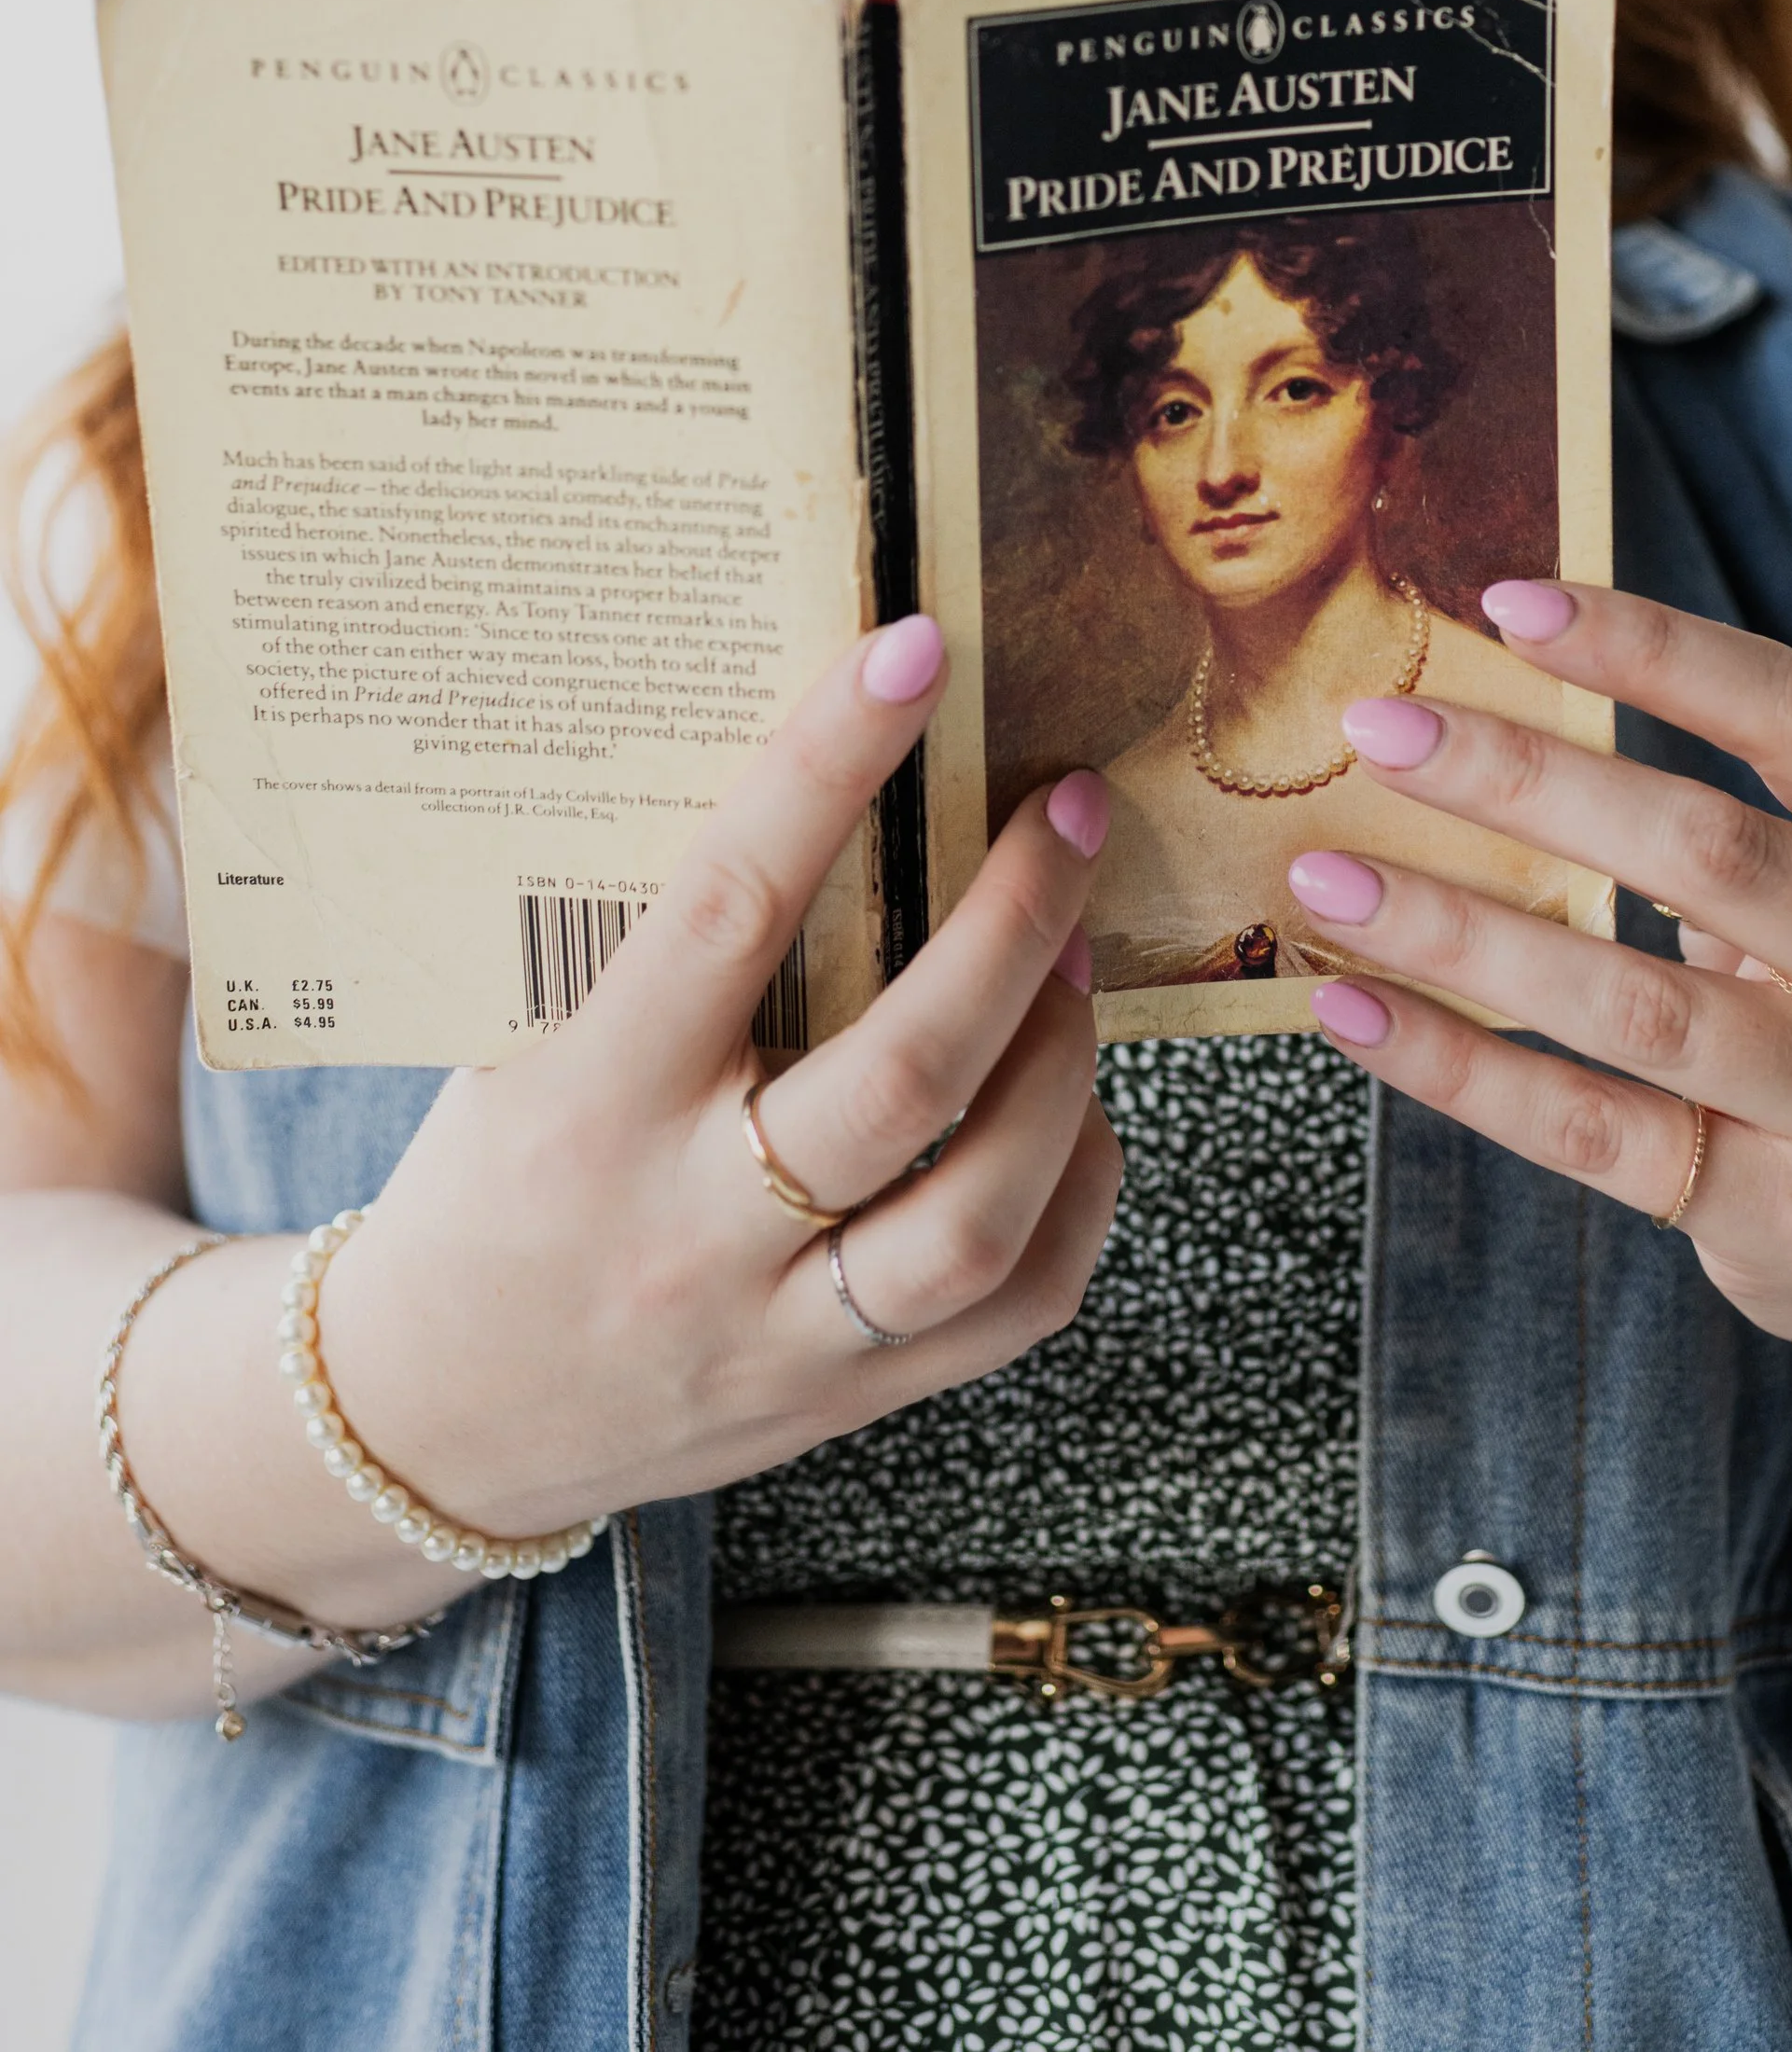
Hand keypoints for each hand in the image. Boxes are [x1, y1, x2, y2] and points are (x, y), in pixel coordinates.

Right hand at [317, 615, 1122, 1540]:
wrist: (423, 1424)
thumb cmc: (488, 1190)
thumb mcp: (520, 1053)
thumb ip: (647, 948)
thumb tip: (809, 770)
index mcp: (591, 1108)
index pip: (728, 911)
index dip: (827, 770)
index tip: (911, 656)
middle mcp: (691, 1229)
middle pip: (903, 1078)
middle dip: (1015, 926)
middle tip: (1068, 814)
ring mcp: (775, 1333)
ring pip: (978, 1217)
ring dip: (1062, 1066)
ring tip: (1078, 960)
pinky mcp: (841, 1404)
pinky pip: (1012, 1308)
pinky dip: (1074, 1191)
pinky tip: (1074, 1111)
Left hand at [1284, 585, 1791, 1421]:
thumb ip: (1730, 825)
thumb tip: (1482, 724)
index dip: (1661, 651)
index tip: (1510, 602)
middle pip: (1711, 853)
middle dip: (1528, 781)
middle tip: (1378, 726)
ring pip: (1640, 1005)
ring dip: (1465, 932)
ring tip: (1328, 879)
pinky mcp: (1788, 1225)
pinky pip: (1595, 1133)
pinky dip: (1462, 1067)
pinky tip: (1357, 1010)